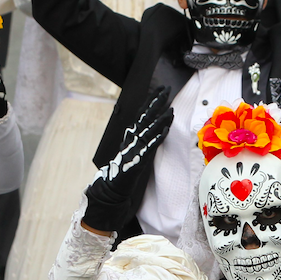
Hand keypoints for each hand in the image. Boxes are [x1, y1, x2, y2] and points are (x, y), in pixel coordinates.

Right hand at [82, 87, 173, 232]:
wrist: (110, 191)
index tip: (160, 90)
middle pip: (144, 117)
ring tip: (170, 107)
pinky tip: (166, 128)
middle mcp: (130, 140)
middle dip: (155, 102)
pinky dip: (158, 136)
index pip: (141, 116)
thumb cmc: (121, 174)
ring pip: (148, 130)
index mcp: (129, 137)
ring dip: (160, 118)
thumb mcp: (130, 153)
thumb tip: (145, 132)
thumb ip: (137, 142)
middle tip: (166, 88)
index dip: (150, 102)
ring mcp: (134, 149)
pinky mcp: (138, 160)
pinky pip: (150, 146)